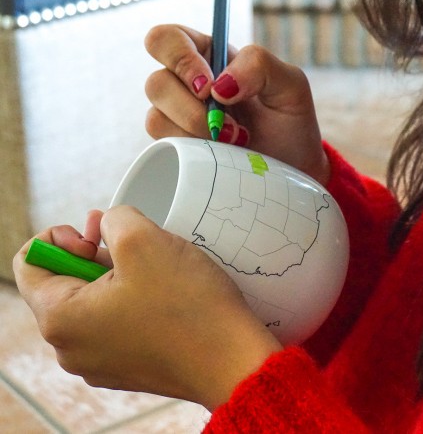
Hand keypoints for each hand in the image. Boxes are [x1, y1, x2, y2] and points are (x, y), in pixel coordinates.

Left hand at [13, 206, 282, 410]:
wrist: (233, 361)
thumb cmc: (188, 305)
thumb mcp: (143, 239)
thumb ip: (112, 218)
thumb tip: (108, 225)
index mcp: (61, 319)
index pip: (29, 262)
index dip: (58, 236)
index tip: (96, 236)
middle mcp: (72, 348)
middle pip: (63, 281)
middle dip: (92, 251)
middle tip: (126, 237)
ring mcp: (101, 361)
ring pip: (93, 300)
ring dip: (114, 272)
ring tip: (150, 260)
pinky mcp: (129, 364)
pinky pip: (115, 320)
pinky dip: (130, 297)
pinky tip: (161, 288)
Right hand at [144, 25, 329, 185]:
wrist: (291, 168)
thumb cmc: (290, 122)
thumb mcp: (290, 85)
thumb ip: (260, 66)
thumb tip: (219, 85)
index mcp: (208, 56)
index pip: (167, 40)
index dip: (178, 58)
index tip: (209, 87)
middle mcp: (186, 84)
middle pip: (156, 83)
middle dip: (191, 108)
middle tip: (228, 123)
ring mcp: (178, 118)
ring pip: (156, 116)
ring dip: (196, 131)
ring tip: (235, 139)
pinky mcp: (178, 147)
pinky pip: (164, 143)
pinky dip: (192, 150)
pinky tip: (220, 153)